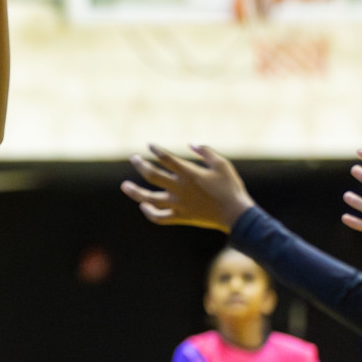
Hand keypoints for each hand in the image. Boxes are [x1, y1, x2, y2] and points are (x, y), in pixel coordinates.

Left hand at [121, 143, 254, 231]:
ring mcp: (178, 204)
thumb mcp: (222, 165)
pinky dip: (149, 212)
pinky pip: (160, 217)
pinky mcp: (181, 217)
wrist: (237, 215)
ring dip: (134, 191)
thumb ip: (205, 152)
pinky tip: (144, 206)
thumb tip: (191, 144)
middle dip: (140, 165)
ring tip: (124, 186)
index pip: (166, 158)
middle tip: (133, 158)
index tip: (150, 145)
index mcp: (189, 173)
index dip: (156, 150)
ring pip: (149, 198)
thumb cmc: (231, 187)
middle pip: (152, 175)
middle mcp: (180, 188)